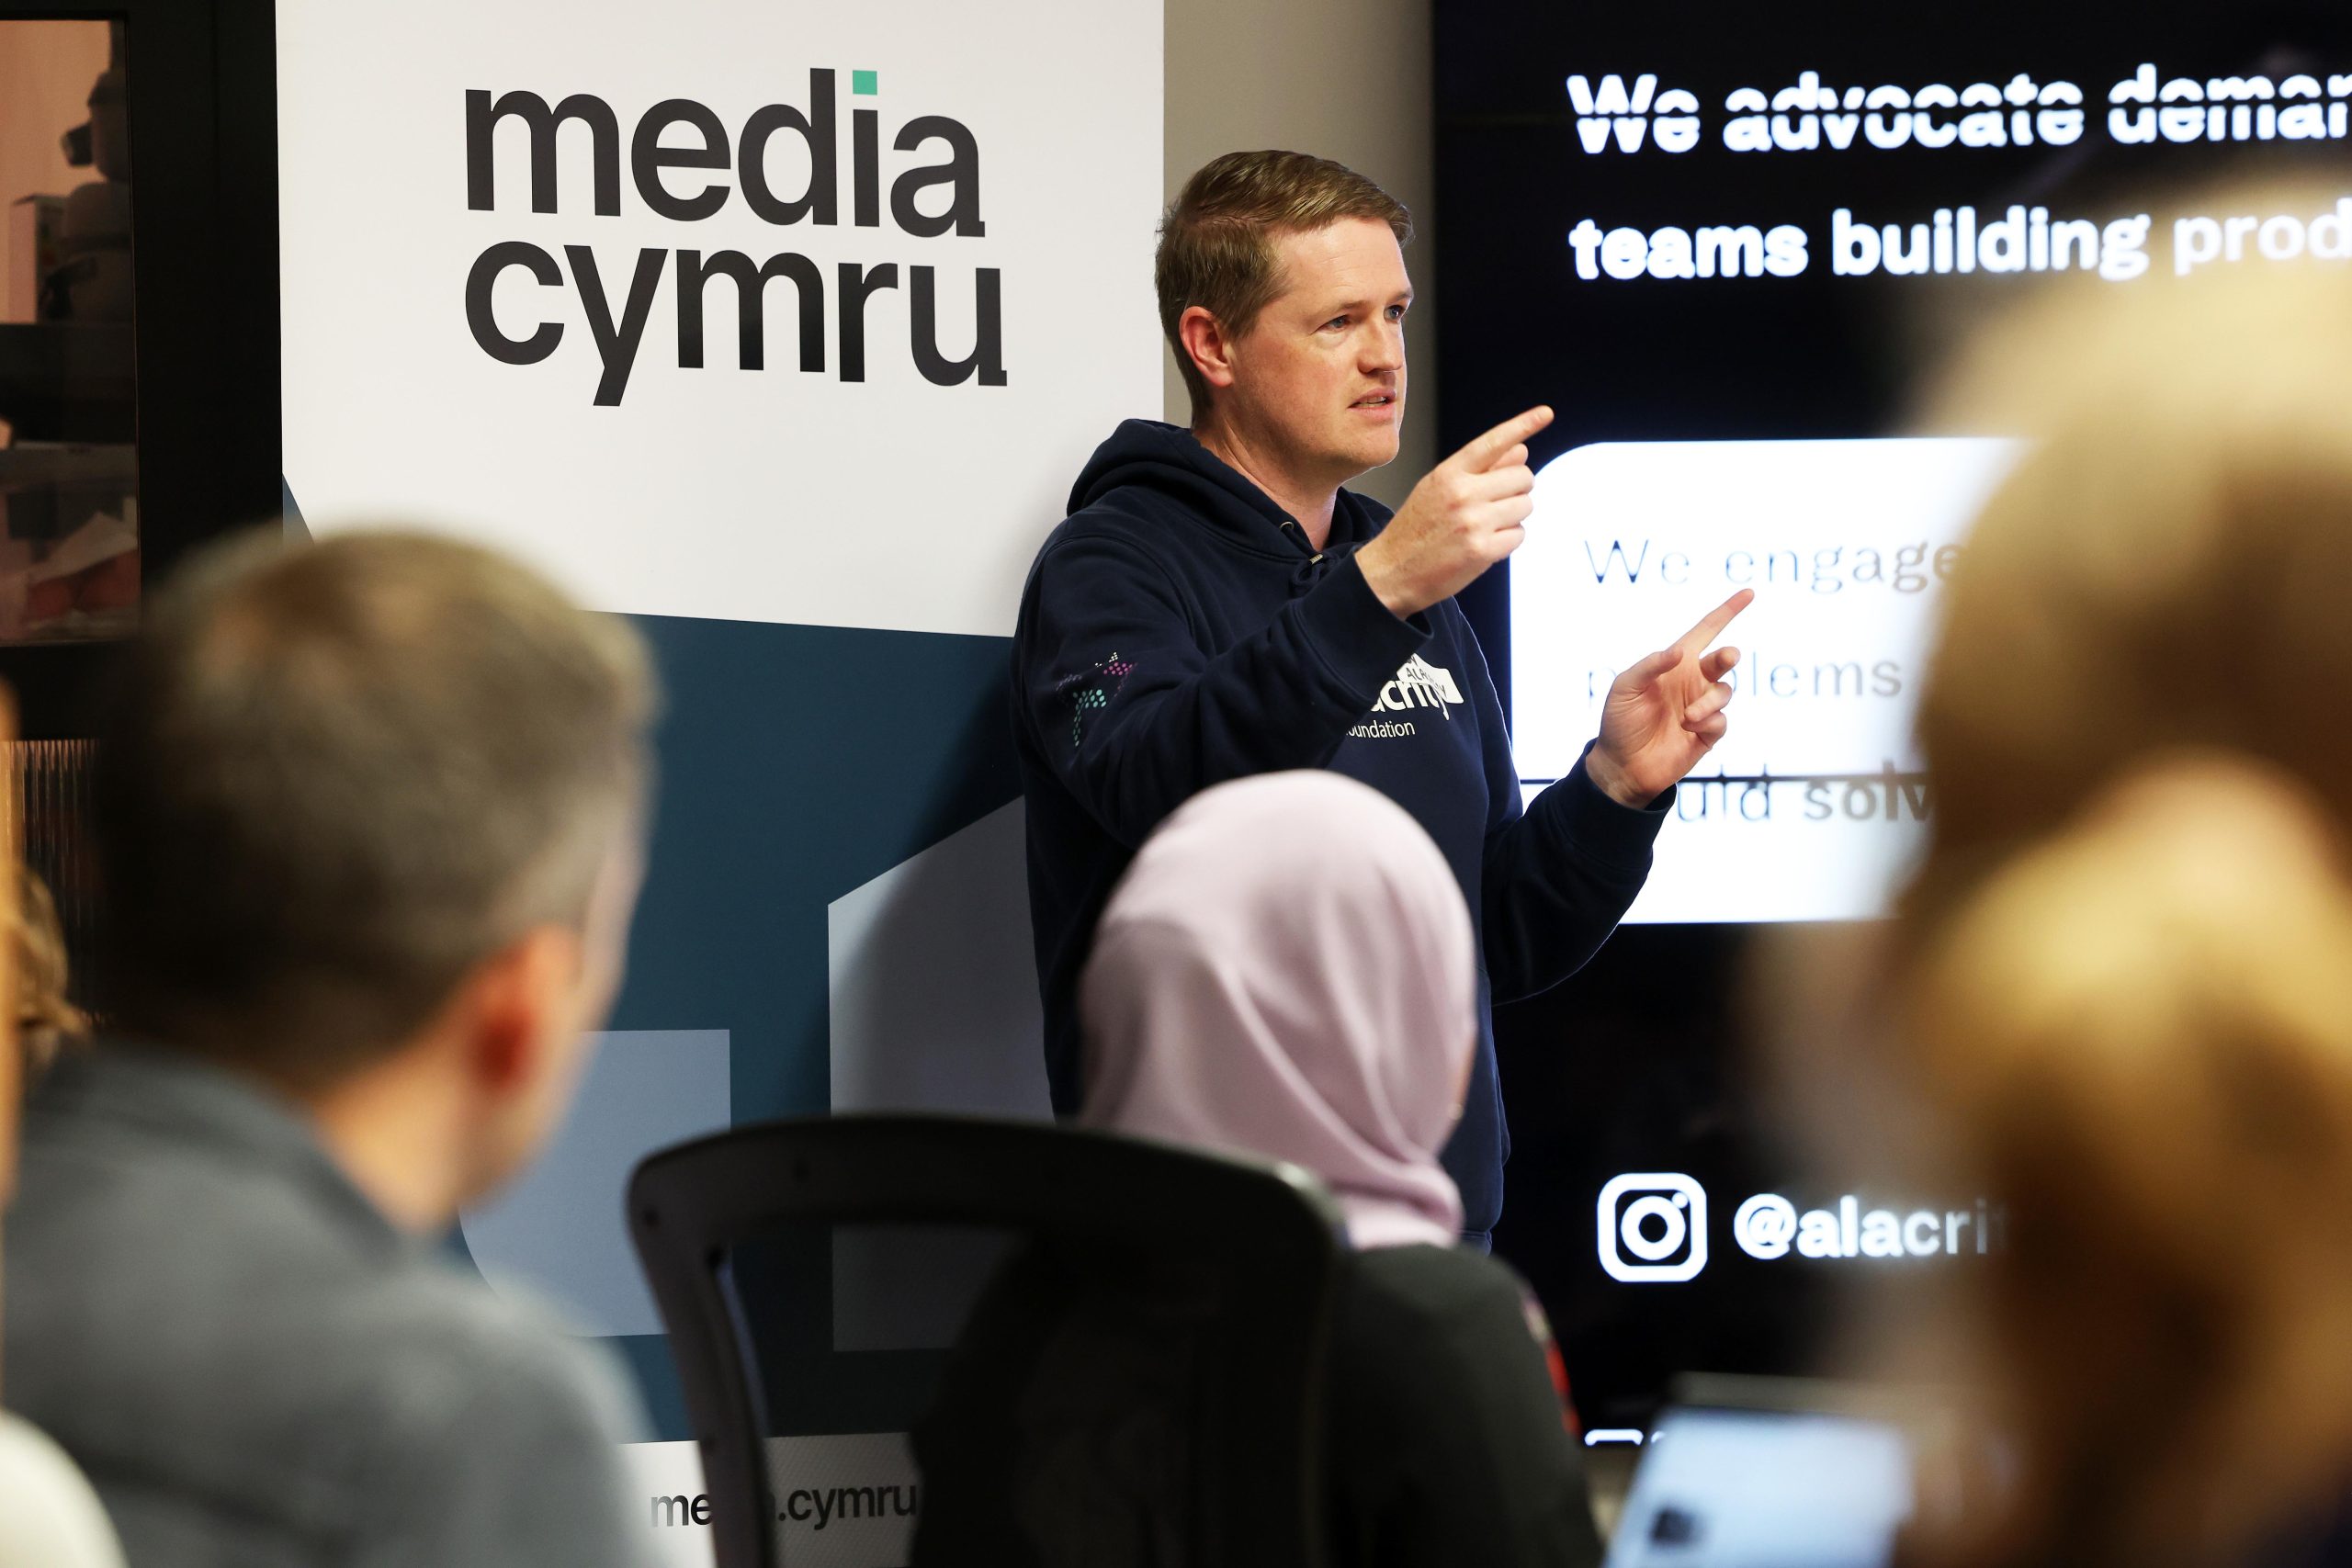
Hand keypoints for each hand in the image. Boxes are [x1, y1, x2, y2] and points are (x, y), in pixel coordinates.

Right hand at [1357, 406, 1553, 618]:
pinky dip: (1508, 540)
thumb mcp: (1438, 489)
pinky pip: (1519, 535)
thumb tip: (1521, 450)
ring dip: (1514, 516)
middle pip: (1523, 476)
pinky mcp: (1482, 551)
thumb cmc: (1416, 529)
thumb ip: (1480, 469)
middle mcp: (1462, 493)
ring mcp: (1473, 522)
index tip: (1546, 413)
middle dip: (1517, 489)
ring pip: (1526, 506)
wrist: (1390, 571)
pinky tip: (1485, 544)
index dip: (1523, 425)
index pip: (1493, 442)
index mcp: (1448, 473)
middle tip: (1494, 504)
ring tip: (1485, 526)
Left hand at [1586, 590, 1754, 807]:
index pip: (1706, 631)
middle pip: (1722, 659)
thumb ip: (1649, 666)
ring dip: (1708, 701)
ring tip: (1686, 716)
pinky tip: (1690, 728)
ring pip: (1725, 691)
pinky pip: (1722, 720)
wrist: (1623, 766)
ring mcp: (1702, 706)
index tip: (1749, 593)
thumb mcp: (1624, 688)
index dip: (1727, 612)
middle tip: (1725, 658)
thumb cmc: (1620, 722)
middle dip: (1727, 656)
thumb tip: (1679, 652)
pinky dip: (1709, 721)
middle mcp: (1692, 681)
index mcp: (1674, 664)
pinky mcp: (1708, 732)